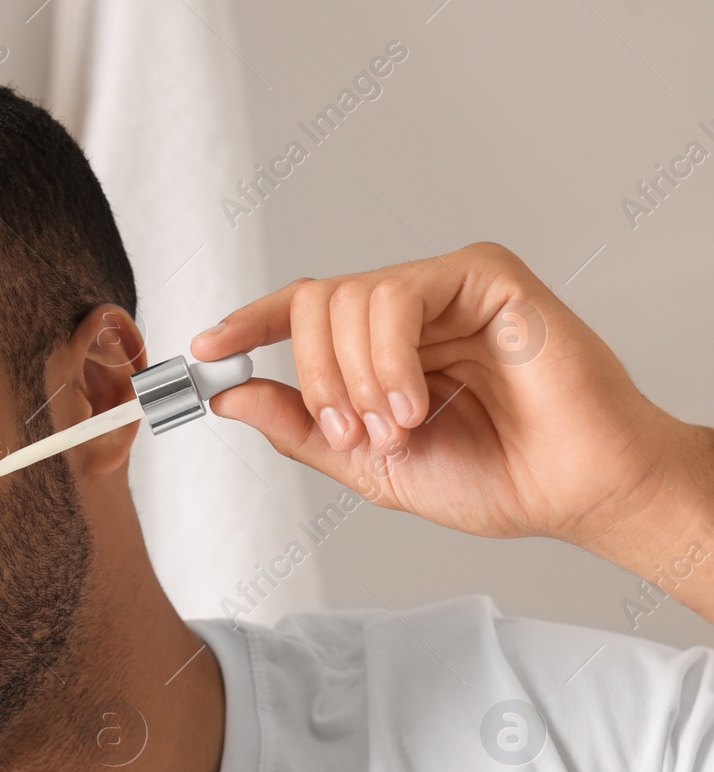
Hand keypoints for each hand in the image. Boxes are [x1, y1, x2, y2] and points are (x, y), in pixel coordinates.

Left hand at [190, 242, 713, 574]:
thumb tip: (228, 394)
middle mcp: (408, 311)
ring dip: (358, 378)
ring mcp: (445, 287)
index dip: (248, 324)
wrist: (571, 493)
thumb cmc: (493, 476)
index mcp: (380, 348)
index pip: (301, 314)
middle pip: (314, 303)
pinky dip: (390, 356)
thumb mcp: (367, 463)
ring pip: (349, 298)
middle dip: (315, 378)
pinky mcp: (484, 274)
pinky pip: (397, 294)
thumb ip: (299, 426)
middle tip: (351, 431)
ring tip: (398, 426)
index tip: (204, 349)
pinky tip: (416, 401)